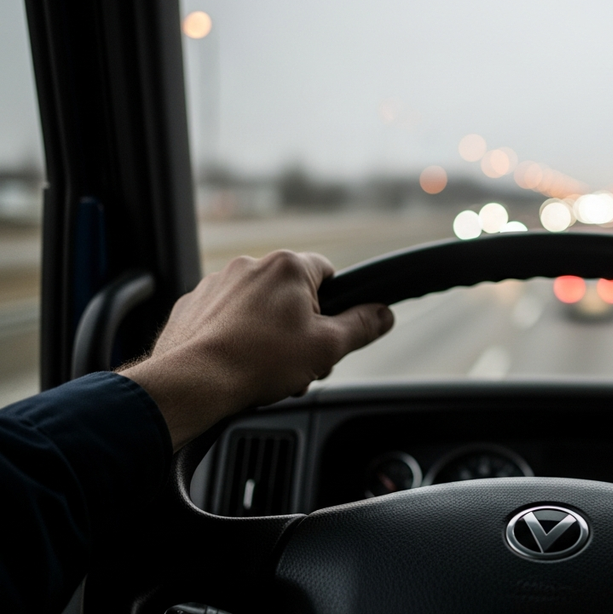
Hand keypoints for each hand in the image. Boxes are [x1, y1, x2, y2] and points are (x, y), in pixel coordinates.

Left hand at [120, 251, 393, 450]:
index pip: (328, 274)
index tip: (327, 334)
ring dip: (268, 334)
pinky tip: (237, 363)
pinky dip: (235, 337)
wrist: (194, 382)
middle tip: (298, 361)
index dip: (334, 308)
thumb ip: (362, 326)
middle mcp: (250, 266)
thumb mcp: (328, 347)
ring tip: (266, 369)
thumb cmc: (260, 361)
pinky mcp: (193, 305)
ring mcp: (217, 284)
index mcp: (287, 268)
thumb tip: (384, 314)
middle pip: (293, 295)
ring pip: (259, 308)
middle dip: (300, 328)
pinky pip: (226, 318)